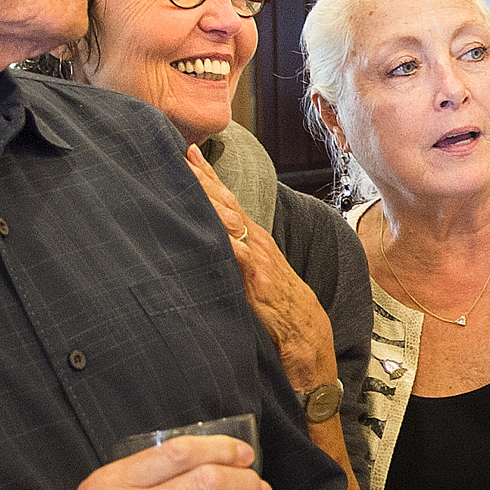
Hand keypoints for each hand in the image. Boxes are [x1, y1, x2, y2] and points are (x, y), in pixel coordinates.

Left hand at [187, 147, 335, 389]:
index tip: (188, 152)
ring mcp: (259, 261)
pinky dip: (223, 238)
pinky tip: (208, 223)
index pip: (229, 202)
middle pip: (226, 203)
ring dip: (209, 196)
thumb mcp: (257, 277)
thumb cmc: (282, 310)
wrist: (309, 340)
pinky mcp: (259, 283)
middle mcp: (257, 244)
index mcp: (255, 242)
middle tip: (180, 150)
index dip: (209, 177)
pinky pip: (238, 256)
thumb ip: (237, 259)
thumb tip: (212, 244)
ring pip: (230, 221)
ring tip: (188, 173)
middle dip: (203, 176)